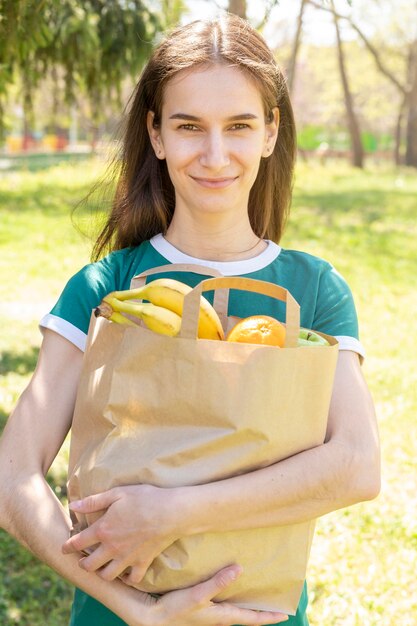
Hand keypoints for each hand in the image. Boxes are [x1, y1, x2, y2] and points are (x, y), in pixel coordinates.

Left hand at [62, 484, 180, 585]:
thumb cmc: (145, 498)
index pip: (78, 542)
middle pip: (89, 565)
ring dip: (101, 573)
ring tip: (102, 567)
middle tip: (83, 560)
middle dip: (83, 564)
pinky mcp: (142, 562)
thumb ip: (94, 501)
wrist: (171, 512)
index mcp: (103, 529)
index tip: (64, 548)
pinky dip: (126, 579)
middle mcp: (112, 548)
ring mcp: (127, 558)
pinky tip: (125, 572)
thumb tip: (73, 505)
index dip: (68, 546)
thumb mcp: (117, 493)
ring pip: (107, 576)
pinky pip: (131, 579)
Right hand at [150, 565, 287, 625]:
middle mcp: (219, 617)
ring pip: (234, 608)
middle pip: (245, 615)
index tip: (285, 613)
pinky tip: (229, 584)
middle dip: (260, 609)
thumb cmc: (175, 609)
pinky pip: (222, 602)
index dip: (269, 616)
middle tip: (274, 599)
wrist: (152, 618)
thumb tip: (240, 569)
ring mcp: (210, 613)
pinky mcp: (201, 607)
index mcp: (222, 617)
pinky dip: (231, 595)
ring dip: (246, 601)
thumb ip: (218, 582)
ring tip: (256, 589)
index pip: (252, 619)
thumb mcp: (197, 594)